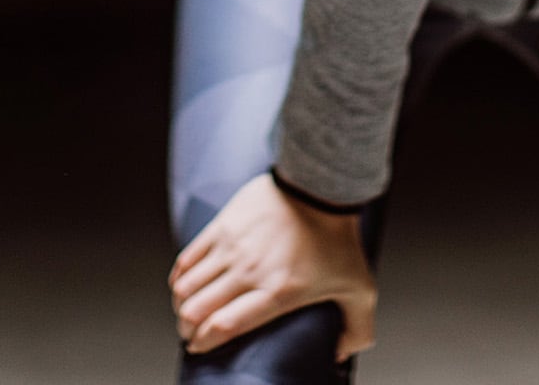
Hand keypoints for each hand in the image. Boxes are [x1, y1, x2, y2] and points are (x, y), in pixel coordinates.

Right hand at [168, 172, 376, 360]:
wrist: (320, 185)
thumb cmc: (338, 236)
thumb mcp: (360, 287)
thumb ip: (358, 327)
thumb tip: (342, 353)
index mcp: (277, 292)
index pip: (224, 326)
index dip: (204, 343)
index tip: (199, 348)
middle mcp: (249, 272)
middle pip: (197, 310)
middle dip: (188, 329)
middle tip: (191, 333)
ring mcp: (232, 248)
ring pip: (186, 286)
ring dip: (181, 304)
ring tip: (185, 311)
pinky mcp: (223, 225)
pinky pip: (187, 258)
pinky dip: (179, 276)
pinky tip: (181, 285)